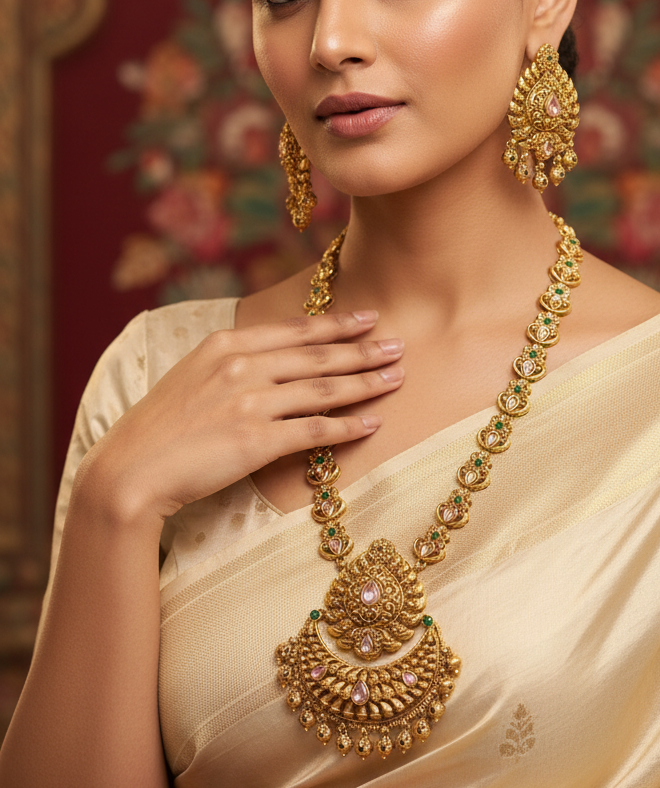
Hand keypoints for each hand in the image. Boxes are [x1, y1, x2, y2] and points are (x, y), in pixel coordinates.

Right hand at [74, 311, 402, 523]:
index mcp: (227, 343)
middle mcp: (243, 365)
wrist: (131, 469)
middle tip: (400, 345)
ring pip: (324, 388)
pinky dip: (349, 425)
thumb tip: (270, 357)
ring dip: (366, 383)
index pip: (295, 330)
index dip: (337, 324)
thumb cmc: (160, 427)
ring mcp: (251, 402)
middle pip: (318, 355)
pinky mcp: (257, 440)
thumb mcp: (193, 375)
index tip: (369, 318)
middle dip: (364, 349)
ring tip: (396, 378)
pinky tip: (373, 422)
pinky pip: (316, 430)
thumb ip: (233, 361)